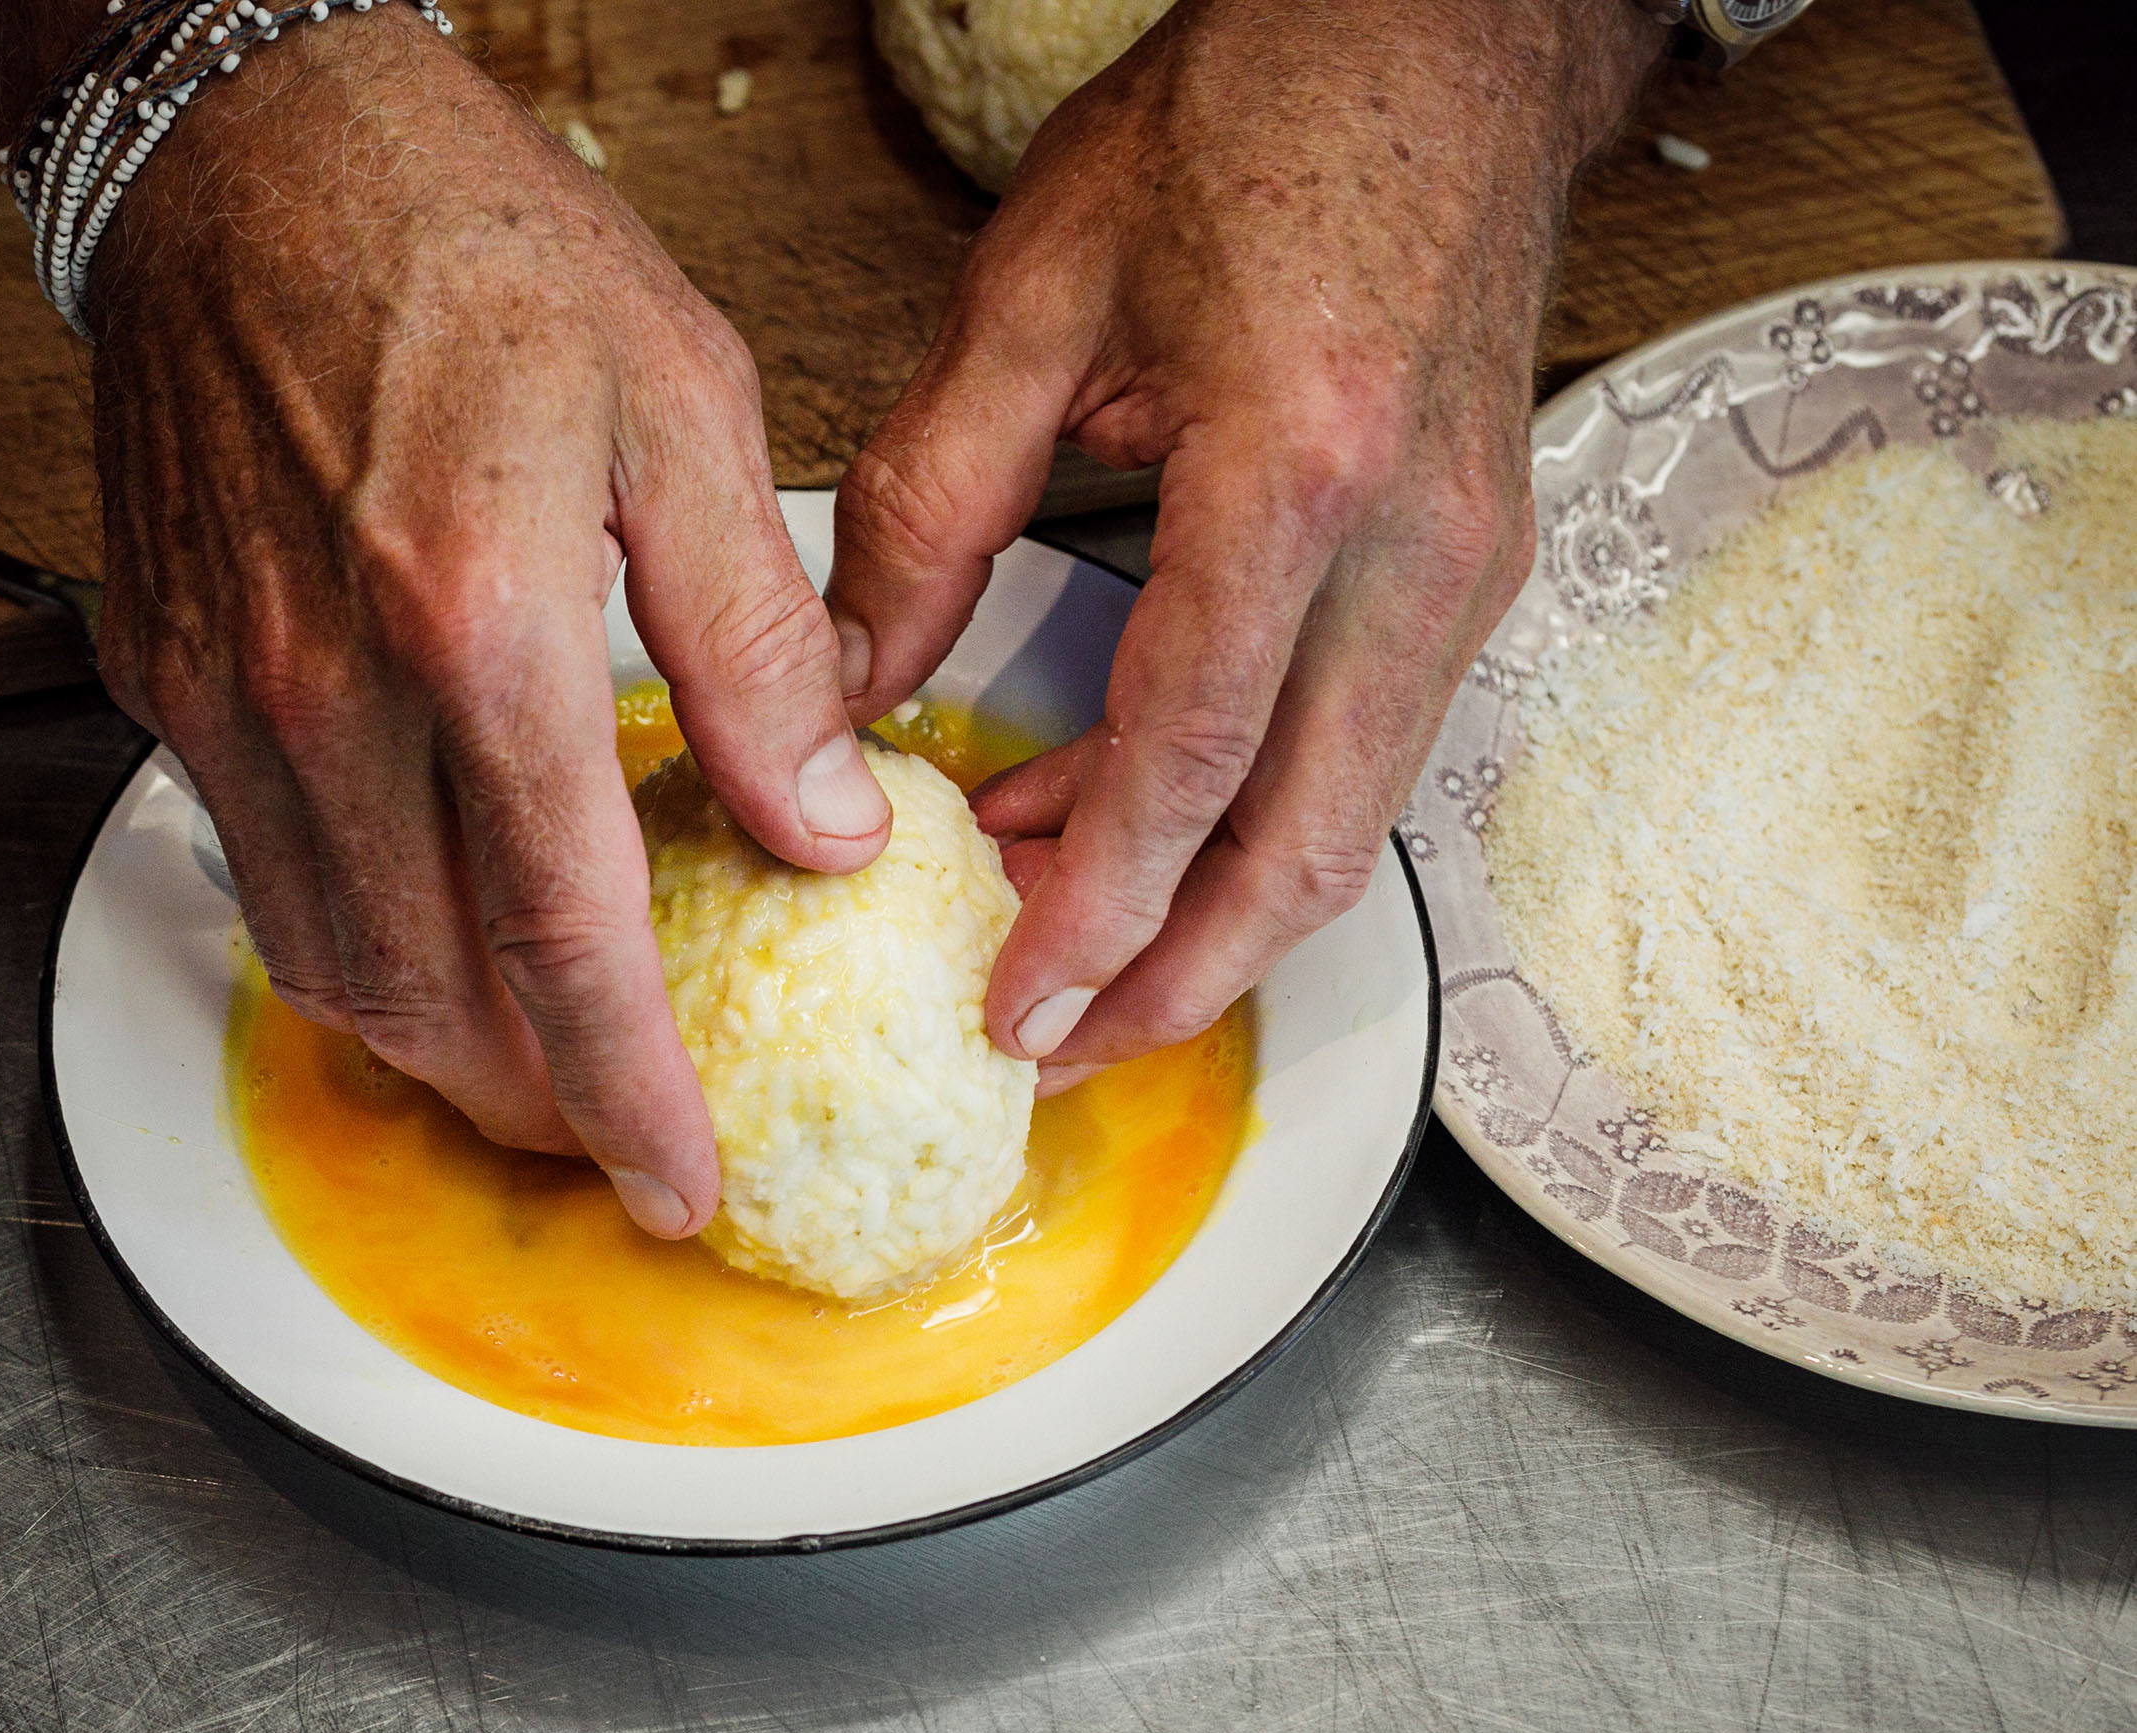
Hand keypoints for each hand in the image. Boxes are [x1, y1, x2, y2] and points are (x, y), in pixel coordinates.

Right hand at [85, 22, 888, 1231]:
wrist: (251, 155)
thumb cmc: (476, 251)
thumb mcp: (685, 407)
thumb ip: (756, 642)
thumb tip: (824, 820)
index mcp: (477, 622)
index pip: (562, 934)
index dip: (631, 1090)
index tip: (681, 1184)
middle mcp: (326, 686)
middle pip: (426, 991)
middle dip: (532, 1103)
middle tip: (619, 1135)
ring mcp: (225, 691)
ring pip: (325, 962)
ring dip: (435, 1047)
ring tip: (537, 1065)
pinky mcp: (166, 675)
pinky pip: (260, 874)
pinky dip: (351, 946)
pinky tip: (430, 930)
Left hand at [827, 0, 1658, 1090]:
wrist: (1438, 36)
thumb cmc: (1254, 119)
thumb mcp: (1037, 291)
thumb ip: (931, 504)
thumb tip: (848, 677)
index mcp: (1295, 468)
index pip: (1191, 760)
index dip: (1096, 909)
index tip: (1013, 1001)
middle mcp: (1414, 546)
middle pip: (1306, 848)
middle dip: (1179, 980)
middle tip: (1057, 1041)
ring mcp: (1467, 565)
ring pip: (1351, 821)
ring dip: (1213, 911)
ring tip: (1068, 940)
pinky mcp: (1475, 565)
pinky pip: (1363, 747)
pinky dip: (1252, 814)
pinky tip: (1130, 806)